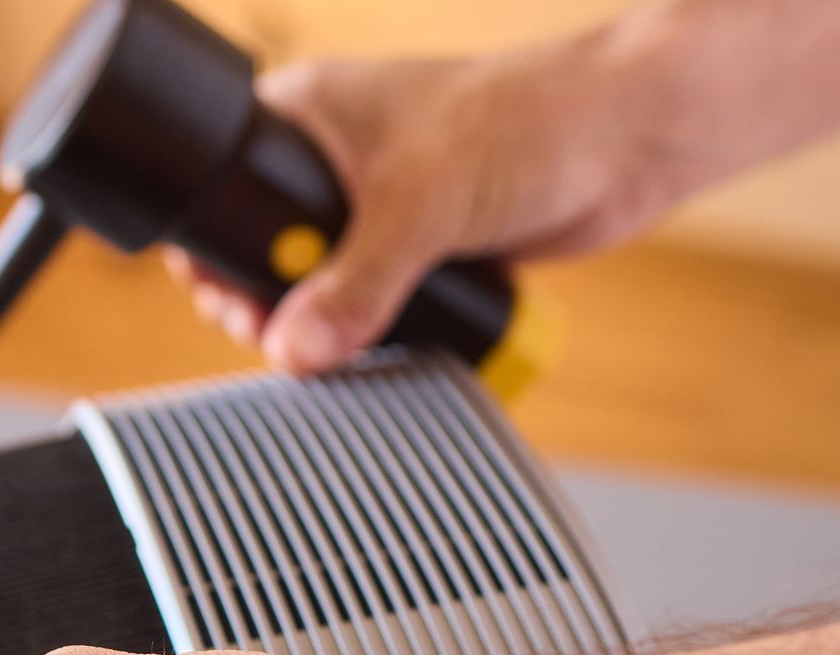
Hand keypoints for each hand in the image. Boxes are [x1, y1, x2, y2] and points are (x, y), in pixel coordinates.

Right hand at [169, 31, 679, 371]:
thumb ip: (354, 283)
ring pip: (321, 280)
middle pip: (264, 246)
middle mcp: (335, 157)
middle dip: (266, 301)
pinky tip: (371, 352)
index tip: (231, 303)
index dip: (214, 250)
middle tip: (275, 340)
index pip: (223, 186)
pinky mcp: (424, 243)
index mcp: (309, 114)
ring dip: (321, 323)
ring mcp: (380, 203)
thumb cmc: (525, 123)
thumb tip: (293, 350)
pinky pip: (374, 298)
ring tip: (325, 356)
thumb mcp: (420, 206)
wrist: (625, 140)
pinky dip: (370, 328)